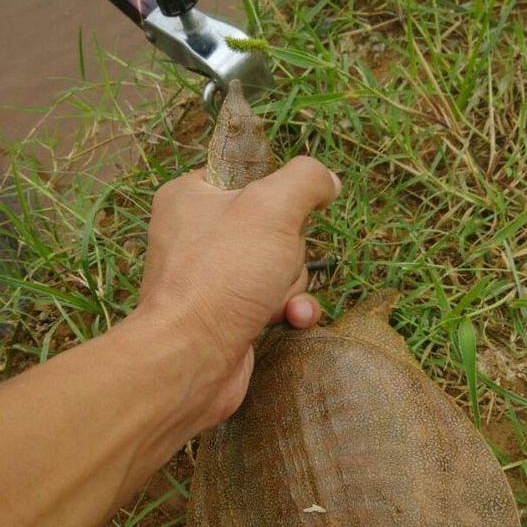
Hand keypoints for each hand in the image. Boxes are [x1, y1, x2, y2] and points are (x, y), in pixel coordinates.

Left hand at [135, 156, 340, 432]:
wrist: (191, 357)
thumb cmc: (224, 272)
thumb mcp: (272, 206)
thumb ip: (305, 180)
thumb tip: (328, 181)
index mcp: (192, 196)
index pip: (249, 175)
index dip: (276, 193)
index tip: (285, 212)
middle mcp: (198, 233)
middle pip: (274, 225)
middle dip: (287, 251)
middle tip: (273, 264)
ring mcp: (213, 276)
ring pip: (279, 264)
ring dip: (290, 283)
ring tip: (273, 300)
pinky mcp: (229, 311)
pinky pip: (274, 298)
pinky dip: (289, 308)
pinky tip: (292, 319)